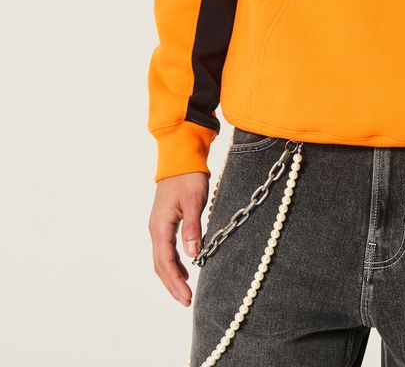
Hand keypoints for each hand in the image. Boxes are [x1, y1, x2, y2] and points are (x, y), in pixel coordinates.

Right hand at [149, 172, 209, 305]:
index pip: (166, 262)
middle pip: (160, 265)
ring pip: (161, 258)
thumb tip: (193, 256)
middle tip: (186, 301)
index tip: (187, 297)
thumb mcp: (195, 201)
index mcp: (160, 226)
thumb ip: (193, 228)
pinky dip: (173, 263)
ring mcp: (158, 225)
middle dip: (172, 285)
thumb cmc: (189, 177)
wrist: (180, 157)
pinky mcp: (164, 221)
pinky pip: (165, 248)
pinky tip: (184, 268)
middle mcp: (155, 228)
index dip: (176, 282)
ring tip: (184, 291)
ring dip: (172, 276)